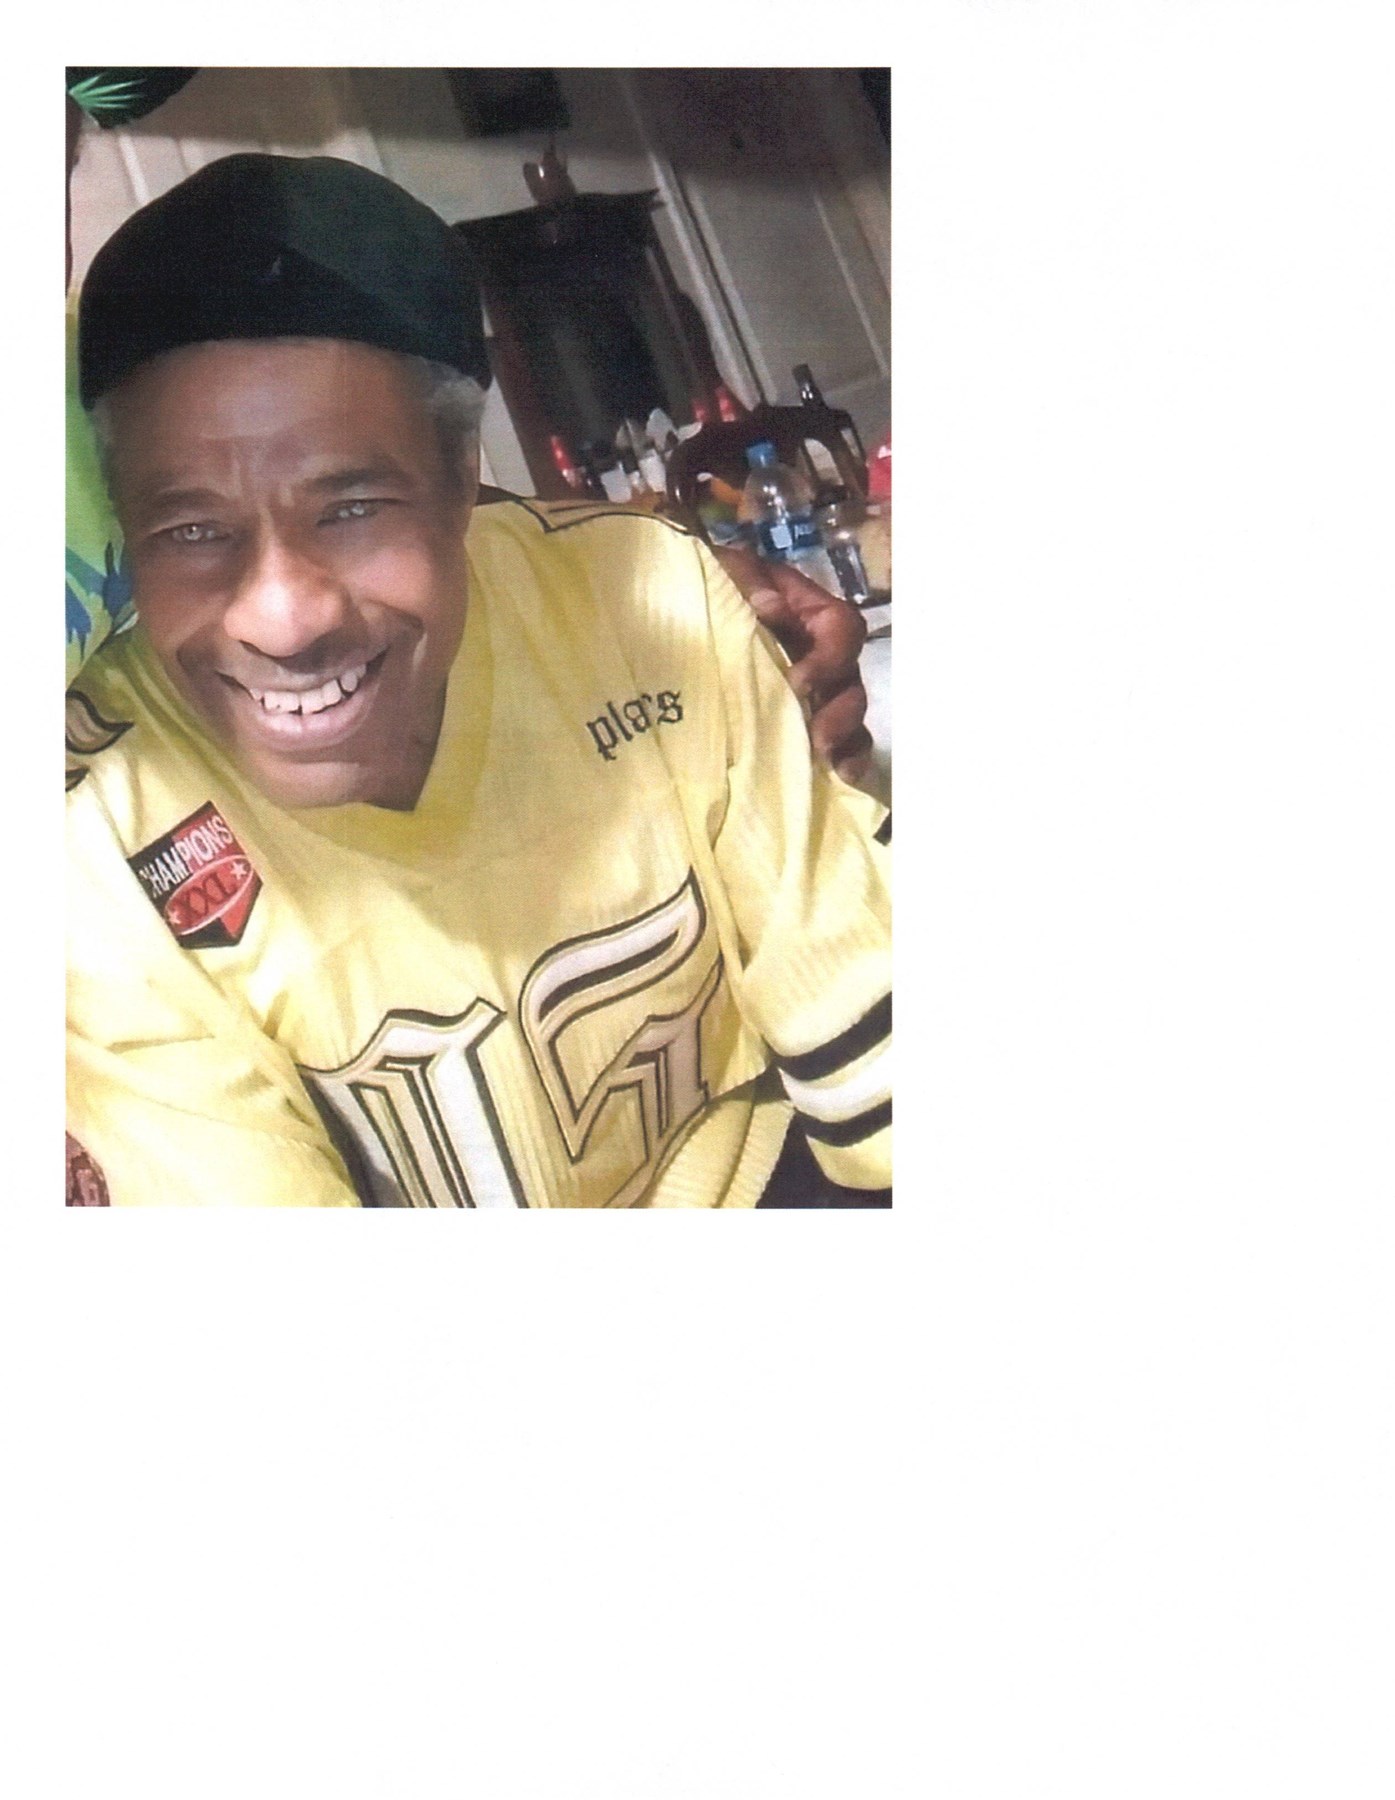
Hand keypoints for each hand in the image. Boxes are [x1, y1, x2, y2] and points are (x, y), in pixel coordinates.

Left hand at [714, 545, 871, 784]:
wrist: (659, 610)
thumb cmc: (696, 586)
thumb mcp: (716, 567)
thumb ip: (744, 578)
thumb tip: (770, 607)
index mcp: (802, 610)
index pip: (840, 628)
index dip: (830, 657)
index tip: (801, 683)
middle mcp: (813, 649)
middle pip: (849, 678)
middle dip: (840, 711)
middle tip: (819, 738)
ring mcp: (807, 688)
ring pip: (847, 712)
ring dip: (846, 740)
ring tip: (833, 765)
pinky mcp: (792, 719)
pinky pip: (833, 739)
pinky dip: (843, 757)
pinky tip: (840, 778)